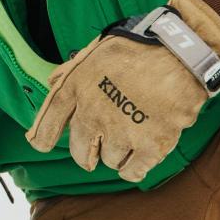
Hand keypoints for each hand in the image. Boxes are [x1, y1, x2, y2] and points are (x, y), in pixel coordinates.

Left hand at [25, 0, 219, 182]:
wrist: (179, 53)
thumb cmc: (137, 47)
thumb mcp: (96, 51)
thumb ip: (71, 70)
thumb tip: (52, 83)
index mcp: (77, 89)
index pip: (47, 123)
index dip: (42, 137)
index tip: (40, 144)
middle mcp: (93, 114)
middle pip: (79, 152)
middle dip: (85, 152)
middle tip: (95, 147)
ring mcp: (122, 133)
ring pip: (108, 161)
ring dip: (115, 153)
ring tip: (128, 135)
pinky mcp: (150, 146)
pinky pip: (132, 172)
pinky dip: (132, 169)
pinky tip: (137, 157)